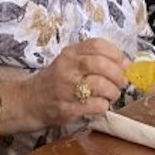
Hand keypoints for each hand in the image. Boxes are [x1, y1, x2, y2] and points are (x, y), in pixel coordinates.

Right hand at [0, 39, 129, 132]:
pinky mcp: (67, 108)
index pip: (97, 45)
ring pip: (101, 86)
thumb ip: (92, 59)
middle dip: (118, 75)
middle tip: (121, 82)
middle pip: (101, 64)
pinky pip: (96, 105)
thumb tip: (125, 65)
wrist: (29, 102)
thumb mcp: (69, 62)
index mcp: (69, 53)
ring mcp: (66, 89)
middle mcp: (67, 68)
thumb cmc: (55, 82)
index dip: (116, 54)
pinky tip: (99, 105)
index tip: (125, 64)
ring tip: (110, 95)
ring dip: (112, 92)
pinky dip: (103, 106)